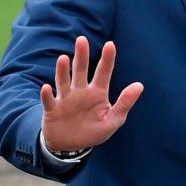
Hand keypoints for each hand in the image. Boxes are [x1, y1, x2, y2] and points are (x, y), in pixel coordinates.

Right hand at [40, 36, 143, 150]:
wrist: (71, 146)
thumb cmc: (93, 131)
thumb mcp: (113, 120)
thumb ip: (125, 103)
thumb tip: (140, 85)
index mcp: (97, 92)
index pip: (103, 72)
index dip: (107, 59)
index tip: (110, 44)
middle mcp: (81, 91)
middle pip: (80, 70)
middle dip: (81, 55)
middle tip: (81, 39)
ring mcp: (66, 99)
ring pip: (63, 81)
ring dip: (62, 71)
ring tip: (63, 58)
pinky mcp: (52, 110)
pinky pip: (49, 101)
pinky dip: (46, 95)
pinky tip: (46, 88)